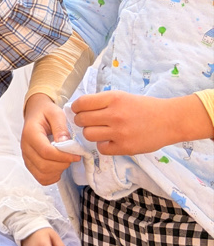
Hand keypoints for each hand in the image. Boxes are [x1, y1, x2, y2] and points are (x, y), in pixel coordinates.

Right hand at [21, 93, 76, 184]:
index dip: (63, 157)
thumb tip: (65, 144)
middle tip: (72, 157)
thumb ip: (60, 128)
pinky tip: (58, 167)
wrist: (36, 112)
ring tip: (65, 160)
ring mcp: (26, 157)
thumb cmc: (46, 112)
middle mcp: (25, 147)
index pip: (45, 152)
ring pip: (42, 174)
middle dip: (62, 164)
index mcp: (30, 133)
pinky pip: (40, 178)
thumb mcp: (55, 113)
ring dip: (57, 171)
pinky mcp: (29, 163)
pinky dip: (52, 177)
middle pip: (44, 165)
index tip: (76, 155)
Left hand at [71, 91, 212, 154]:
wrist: (169, 120)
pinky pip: (102, 149)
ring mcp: (119, 132)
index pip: (82, 103)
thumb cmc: (145, 107)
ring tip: (98, 131)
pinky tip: (109, 141)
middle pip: (82, 120)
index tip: (77, 110)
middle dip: (80, 121)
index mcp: (113, 98)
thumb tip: (81, 108)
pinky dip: (102, 145)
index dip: (76, 108)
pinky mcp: (125, 148)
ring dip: (90, 133)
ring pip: (88, 135)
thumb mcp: (122, 97)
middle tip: (86, 122)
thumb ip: (104, 102)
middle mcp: (114, 114)